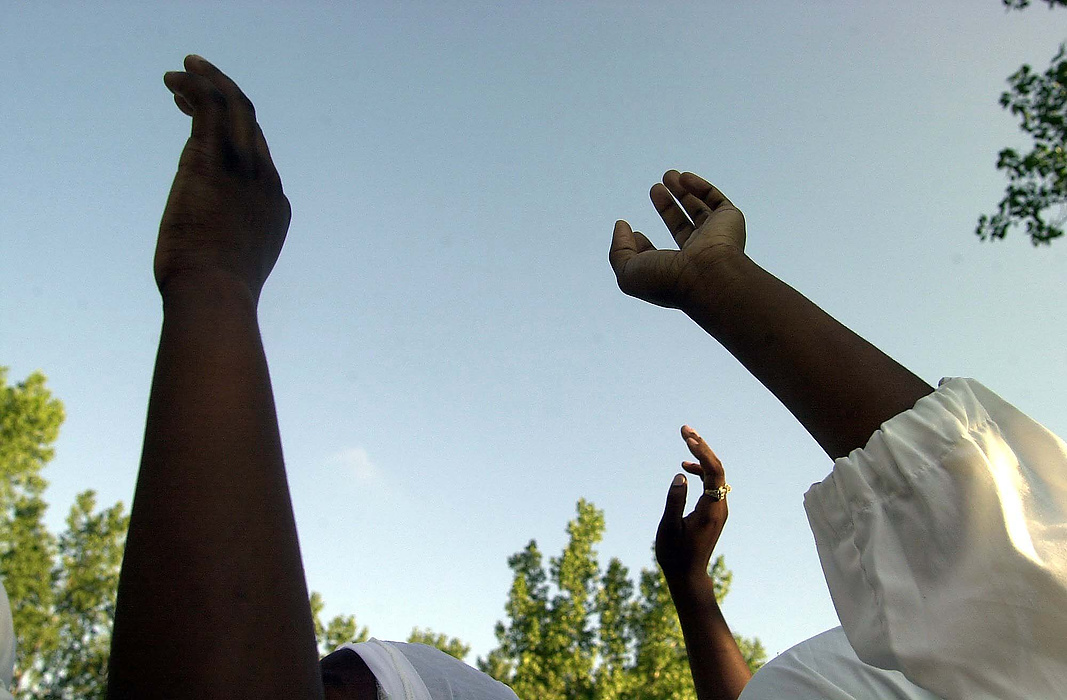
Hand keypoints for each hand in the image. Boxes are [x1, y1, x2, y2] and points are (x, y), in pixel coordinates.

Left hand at [156, 55, 290, 301]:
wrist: (215, 294)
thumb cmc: (214, 295)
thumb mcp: (230, 270)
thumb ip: (224, 251)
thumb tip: (204, 259)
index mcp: (274, 208)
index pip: (259, 158)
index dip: (235, 134)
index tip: (205, 125)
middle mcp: (265, 180)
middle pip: (250, 125)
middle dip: (225, 99)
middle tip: (197, 83)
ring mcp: (243, 167)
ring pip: (234, 106)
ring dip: (209, 82)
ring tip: (182, 73)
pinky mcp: (214, 158)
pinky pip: (212, 105)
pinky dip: (197, 85)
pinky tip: (176, 79)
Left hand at [609, 171, 744, 309]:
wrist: (705, 275)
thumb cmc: (667, 280)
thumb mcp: (628, 271)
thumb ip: (619, 250)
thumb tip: (622, 227)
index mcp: (675, 272)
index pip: (661, 256)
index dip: (645, 246)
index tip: (636, 235)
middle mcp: (696, 255)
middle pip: (681, 227)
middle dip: (668, 207)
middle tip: (655, 188)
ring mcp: (714, 237)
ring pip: (699, 210)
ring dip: (684, 192)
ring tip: (668, 175)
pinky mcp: (729, 219)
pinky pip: (716, 200)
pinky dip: (701, 187)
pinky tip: (684, 178)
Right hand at [656, 425, 728, 586]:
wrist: (688, 576)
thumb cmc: (675, 554)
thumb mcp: (669, 528)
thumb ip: (674, 501)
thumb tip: (680, 475)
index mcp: (711, 509)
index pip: (713, 472)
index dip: (702, 452)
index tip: (686, 437)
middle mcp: (720, 507)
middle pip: (717, 469)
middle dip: (702, 447)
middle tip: (685, 429)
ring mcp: (718, 509)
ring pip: (715, 475)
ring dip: (701, 457)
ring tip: (686, 440)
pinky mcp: (713, 512)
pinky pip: (711, 485)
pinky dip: (700, 472)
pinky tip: (686, 468)